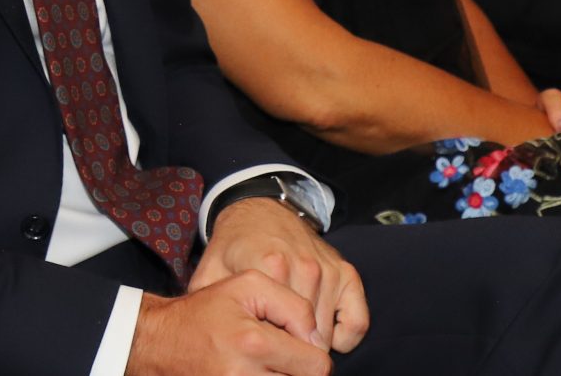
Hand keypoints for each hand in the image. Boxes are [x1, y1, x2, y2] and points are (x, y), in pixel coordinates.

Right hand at [129, 274, 332, 375]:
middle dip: (299, 369)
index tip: (295, 343)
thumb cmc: (206, 310)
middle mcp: (245, 375)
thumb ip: (293, 304)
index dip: (312, 351)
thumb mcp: (247, 285)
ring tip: (266, 363)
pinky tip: (255, 371)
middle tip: (281, 354)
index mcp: (254, 343)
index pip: (317, 364)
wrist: (161, 342)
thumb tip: (317, 339)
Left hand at [188, 198, 365, 354]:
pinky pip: (358, 324)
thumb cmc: (235, 247)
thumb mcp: (212, 269)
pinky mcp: (346, 273)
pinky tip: (324, 333)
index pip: (277, 331)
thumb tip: (202, 333)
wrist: (260, 210)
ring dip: (312, 345)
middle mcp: (304, 268)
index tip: (258, 348)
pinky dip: (345, 338)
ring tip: (291, 338)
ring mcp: (327, 271)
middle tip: (274, 345)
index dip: (266, 347)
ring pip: (328, 336)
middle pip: (305, 338)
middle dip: (290, 350)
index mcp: (270, 267)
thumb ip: (207, 299)